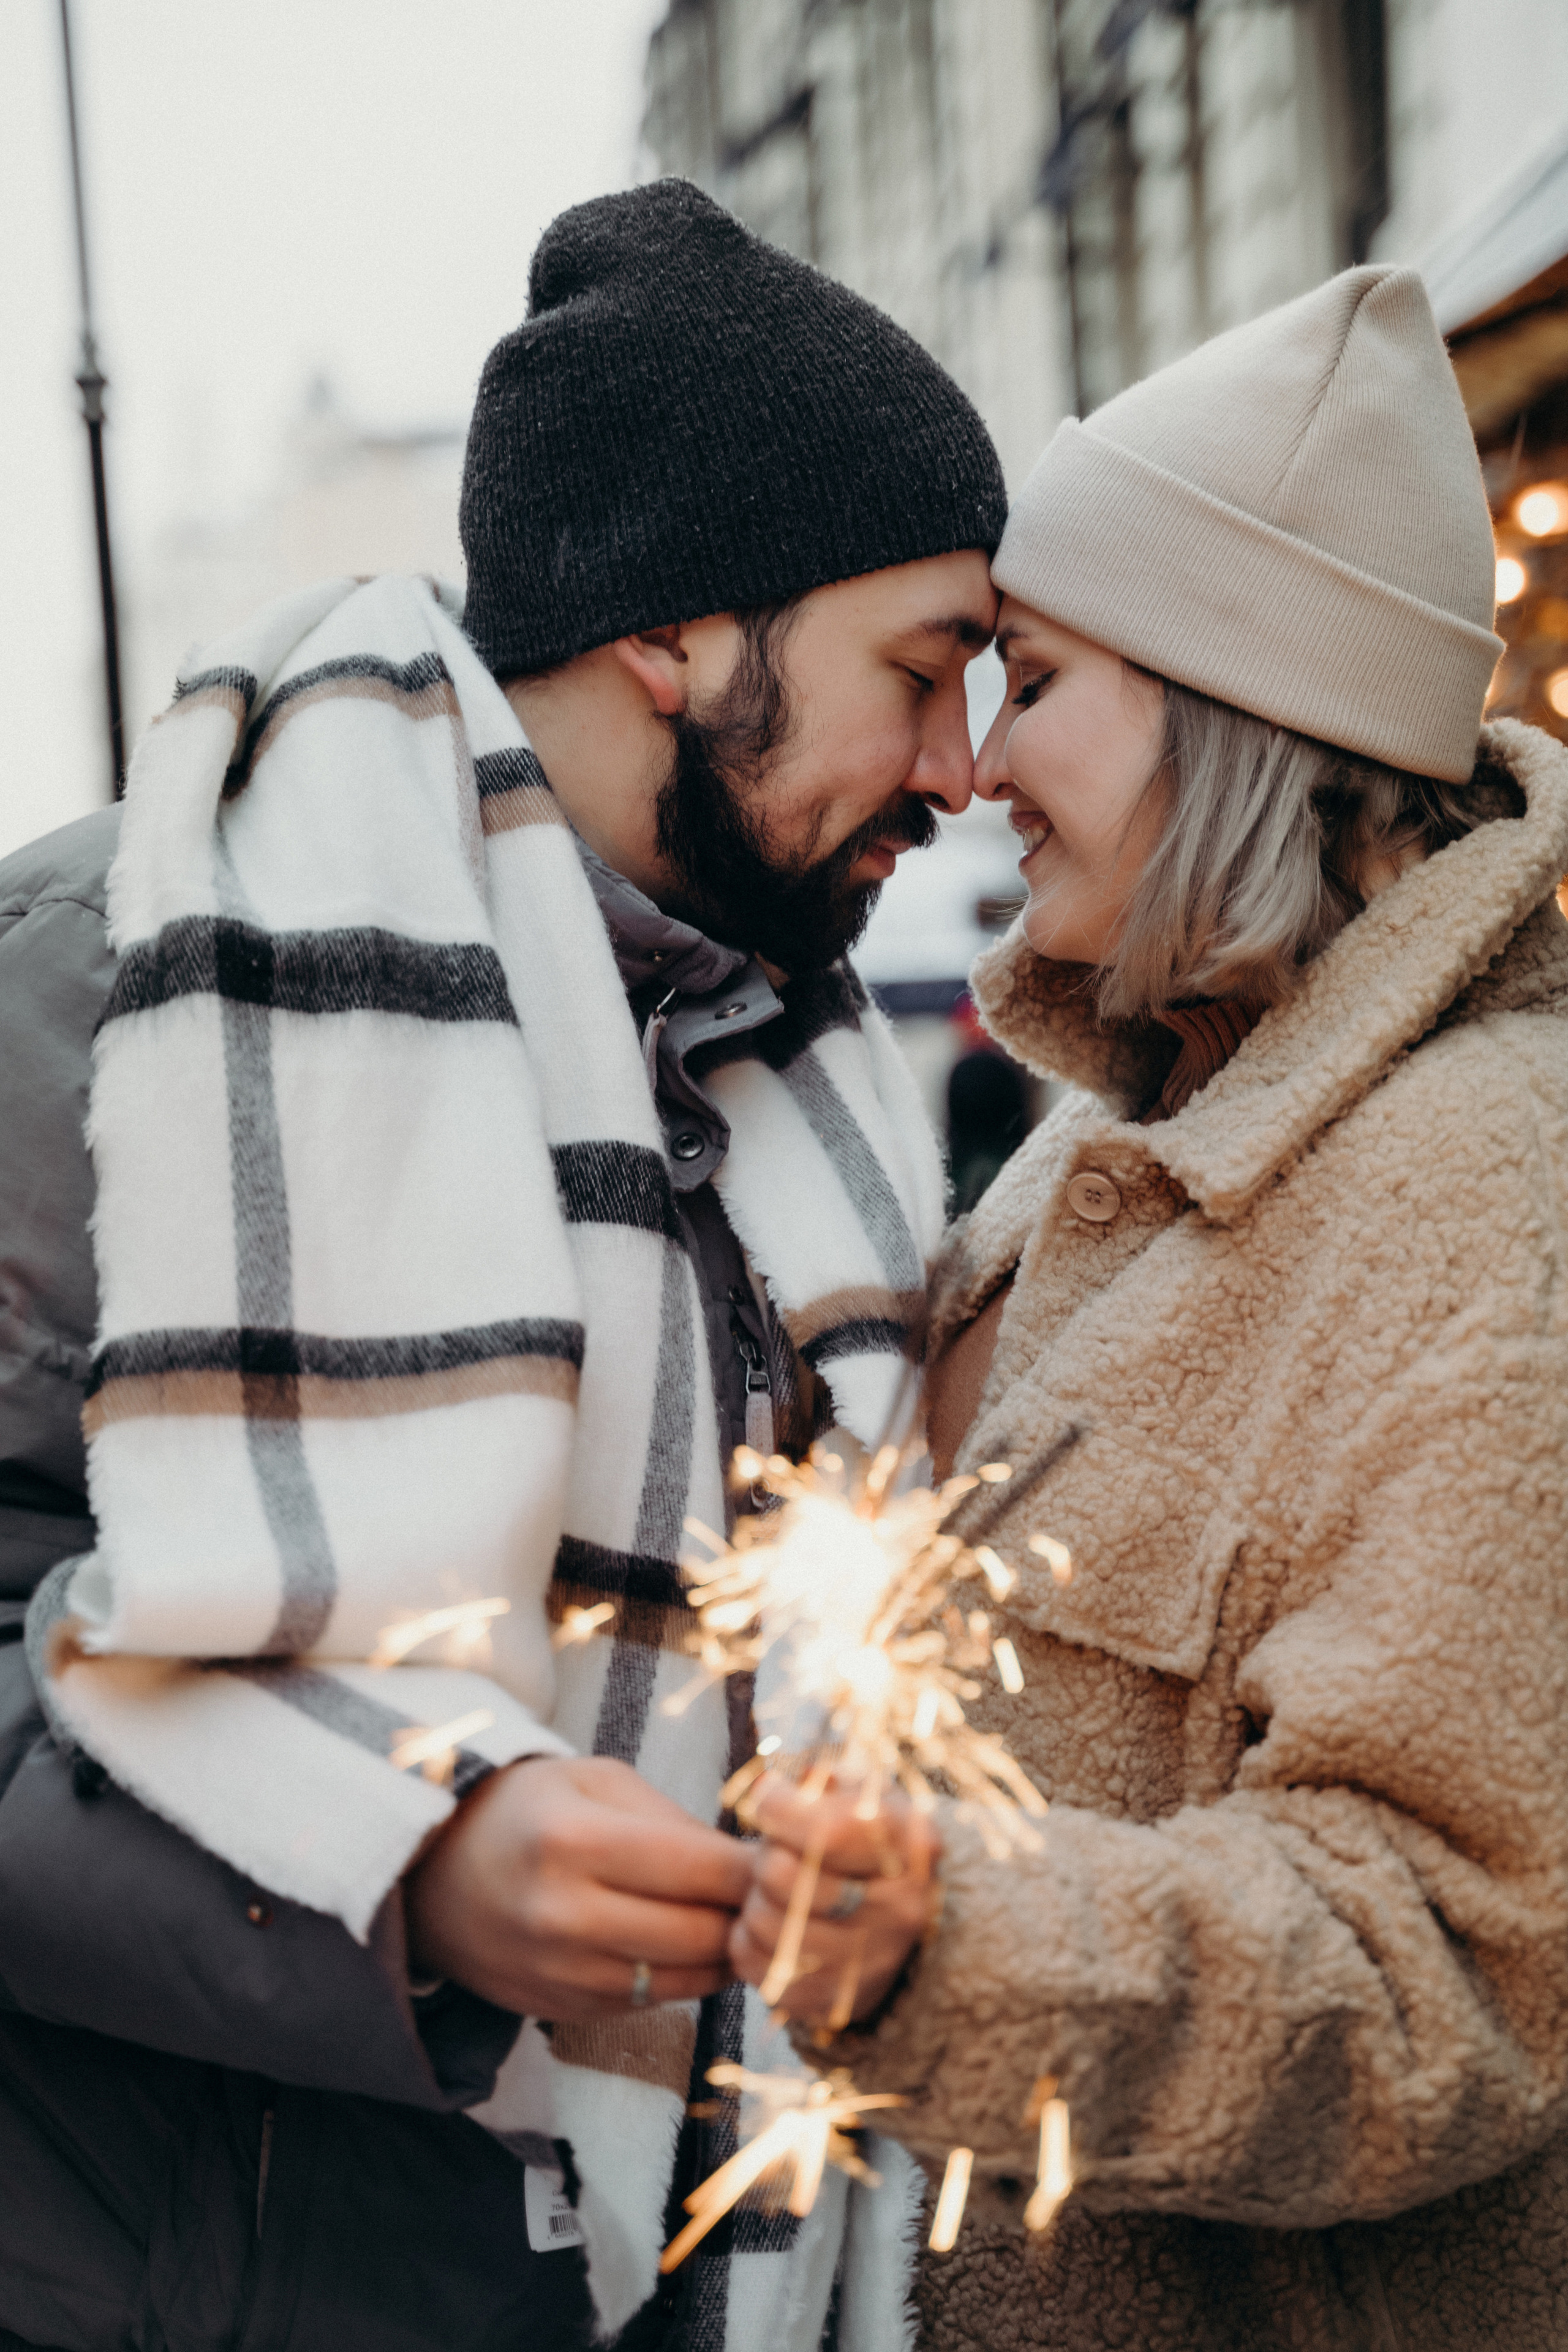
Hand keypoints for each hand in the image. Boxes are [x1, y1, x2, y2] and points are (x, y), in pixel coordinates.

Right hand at [404, 1754, 752, 2020]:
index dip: (754, 1870)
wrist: (436, 1870)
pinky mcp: (561, 2010)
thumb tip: (749, 1864)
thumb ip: (673, 1821)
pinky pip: (648, 2004)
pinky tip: (691, 1949)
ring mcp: (560, 1972)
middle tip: (773, 1898)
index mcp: (574, 1840)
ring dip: (723, 1956)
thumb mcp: (597, 1782)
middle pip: (699, 1933)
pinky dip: (682, 1980)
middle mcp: (563, 1915)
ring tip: (740, 1924)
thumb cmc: (530, 1809)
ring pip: (681, 1980)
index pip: (701, 1869)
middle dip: (749, 1917)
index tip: (783, 1861)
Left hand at [730, 1775, 940, 2025]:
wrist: (898, 1921)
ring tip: (775, 1891)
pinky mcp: (829, 2002)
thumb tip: (772, 1785)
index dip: (779, 1807)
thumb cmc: (871, 1843)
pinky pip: (752, 1964)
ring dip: (753, 1899)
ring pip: (763, 1922)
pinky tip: (774, 1925)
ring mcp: (867, 1966)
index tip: (769, 1797)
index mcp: (912, 1851)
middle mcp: (898, 1913)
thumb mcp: (869, 1796)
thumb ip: (827, 1779)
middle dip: (765, 1855)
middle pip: (783, 1876)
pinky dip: (746, 1940)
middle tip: (775, 1850)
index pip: (827, 1831)